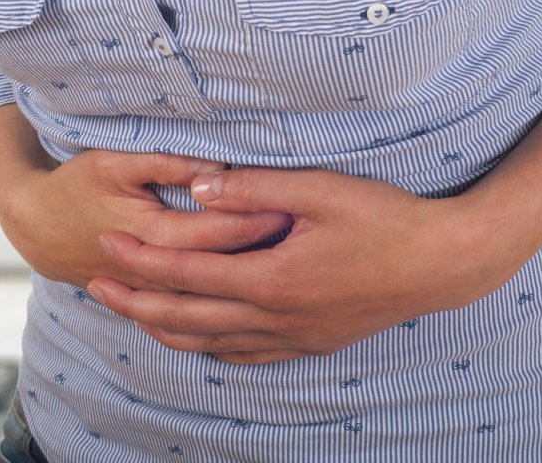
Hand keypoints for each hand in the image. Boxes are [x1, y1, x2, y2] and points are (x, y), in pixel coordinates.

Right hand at [0, 151, 294, 288]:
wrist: (38, 226)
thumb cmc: (77, 185)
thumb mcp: (113, 162)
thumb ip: (166, 164)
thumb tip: (212, 167)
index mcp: (150, 232)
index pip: (216, 231)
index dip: (254, 218)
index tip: (291, 208)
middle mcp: (155, 272)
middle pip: (221, 269)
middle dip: (262, 254)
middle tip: (304, 240)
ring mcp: (153, 294)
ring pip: (211, 299)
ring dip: (249, 287)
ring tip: (290, 272)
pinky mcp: (153, 302)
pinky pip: (194, 321)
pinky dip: (226, 314)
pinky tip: (254, 307)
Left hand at [88, 168, 511, 363]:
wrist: (443, 264)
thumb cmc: (386, 220)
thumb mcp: (322, 189)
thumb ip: (255, 188)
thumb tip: (199, 186)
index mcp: (272, 278)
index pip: (188, 273)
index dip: (142, 260)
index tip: (107, 246)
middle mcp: (276, 316)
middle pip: (188, 317)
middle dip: (137, 302)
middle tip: (97, 287)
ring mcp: (295, 336)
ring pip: (213, 343)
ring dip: (167, 330)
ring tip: (133, 316)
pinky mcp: (313, 343)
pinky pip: (250, 356)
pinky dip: (214, 349)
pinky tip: (201, 344)